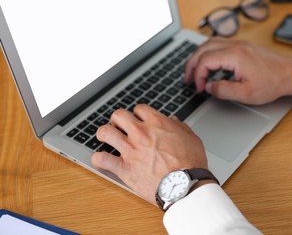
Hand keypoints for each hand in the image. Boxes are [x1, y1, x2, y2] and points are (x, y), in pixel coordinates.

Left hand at [91, 105, 207, 204]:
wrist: (185, 185)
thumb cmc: (191, 163)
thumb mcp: (191, 138)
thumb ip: (179, 127)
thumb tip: (173, 121)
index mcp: (157, 123)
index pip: (139, 109)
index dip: (138, 114)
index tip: (139, 120)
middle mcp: (141, 133)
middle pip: (118, 115)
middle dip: (118, 120)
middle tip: (120, 127)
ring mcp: (130, 150)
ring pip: (105, 132)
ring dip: (104, 134)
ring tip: (106, 138)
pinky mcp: (124, 168)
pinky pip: (102, 160)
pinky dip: (99, 159)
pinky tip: (101, 159)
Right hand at [184, 37, 291, 104]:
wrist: (289, 74)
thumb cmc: (272, 83)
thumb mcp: (246, 94)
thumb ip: (223, 90)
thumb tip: (209, 87)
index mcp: (235, 56)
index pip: (205, 61)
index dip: (198, 75)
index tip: (200, 88)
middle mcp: (235, 46)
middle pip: (203, 49)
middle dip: (192, 64)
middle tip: (187, 78)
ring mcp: (238, 44)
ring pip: (209, 43)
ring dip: (198, 56)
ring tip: (193, 70)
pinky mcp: (241, 46)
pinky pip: (218, 44)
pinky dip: (208, 53)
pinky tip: (207, 63)